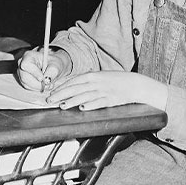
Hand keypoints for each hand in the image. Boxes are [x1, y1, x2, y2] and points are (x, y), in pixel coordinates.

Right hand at [17, 48, 69, 92]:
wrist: (51, 66)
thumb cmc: (52, 63)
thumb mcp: (56, 64)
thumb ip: (52, 71)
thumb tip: (46, 80)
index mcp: (29, 56)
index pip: (27, 65)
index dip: (34, 73)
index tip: (42, 79)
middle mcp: (22, 63)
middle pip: (25, 77)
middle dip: (37, 84)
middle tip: (48, 85)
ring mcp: (21, 72)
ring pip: (26, 84)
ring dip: (38, 87)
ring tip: (49, 84)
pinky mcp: (23, 80)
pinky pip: (28, 87)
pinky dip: (37, 88)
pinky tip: (44, 85)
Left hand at [47, 71, 165, 110]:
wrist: (135, 84)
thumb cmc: (117, 81)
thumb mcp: (101, 77)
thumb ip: (88, 81)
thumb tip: (74, 85)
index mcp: (94, 76)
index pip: (74, 81)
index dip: (62, 86)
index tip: (52, 91)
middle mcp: (97, 83)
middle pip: (76, 89)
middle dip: (62, 94)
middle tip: (50, 100)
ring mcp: (104, 91)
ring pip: (85, 96)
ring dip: (72, 101)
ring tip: (63, 106)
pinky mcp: (111, 100)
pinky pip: (99, 103)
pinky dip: (90, 105)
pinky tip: (82, 108)